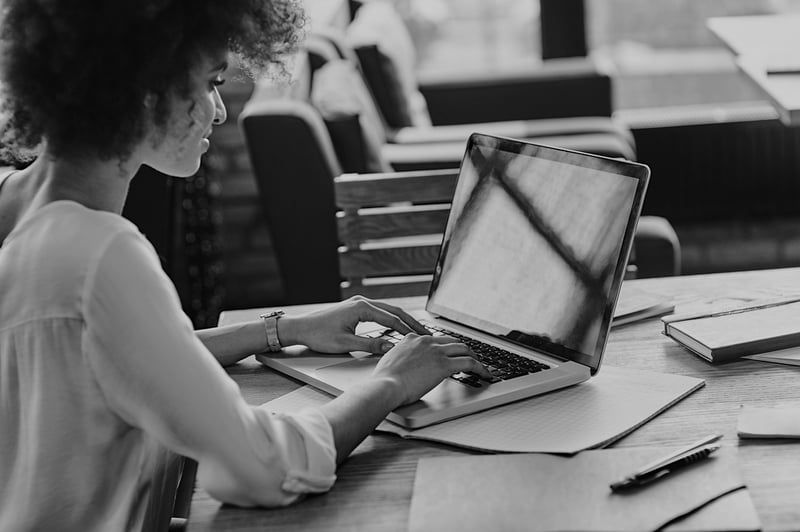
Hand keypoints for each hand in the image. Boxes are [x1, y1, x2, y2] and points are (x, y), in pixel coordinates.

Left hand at [278, 296, 429, 354]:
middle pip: (394, 311)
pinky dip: (392, 319)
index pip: (392, 319)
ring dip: (403, 320)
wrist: (300, 328)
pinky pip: (380, 312)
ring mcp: (359, 304)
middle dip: (411, 322)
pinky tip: (398, 328)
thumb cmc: (319, 335)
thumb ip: (370, 345)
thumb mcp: (346, 344)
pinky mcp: (356, 308)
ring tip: (417, 331)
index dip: (409, 330)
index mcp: (361, 308)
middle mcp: (362, 302)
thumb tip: (392, 347)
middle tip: (427, 333)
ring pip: (388, 310)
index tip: (422, 338)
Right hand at [372, 334, 490, 404]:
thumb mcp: (390, 361)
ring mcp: (436, 352)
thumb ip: (400, 358)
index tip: (451, 353)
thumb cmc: (384, 379)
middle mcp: (426, 341)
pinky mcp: (444, 365)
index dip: (446, 346)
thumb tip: (404, 365)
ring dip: (475, 357)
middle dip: (464, 349)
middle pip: (453, 341)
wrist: (385, 385)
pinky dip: (480, 368)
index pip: (436, 338)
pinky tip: (484, 374)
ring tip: (480, 366)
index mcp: (412, 339)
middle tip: (470, 358)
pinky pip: (469, 363)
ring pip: (464, 349)